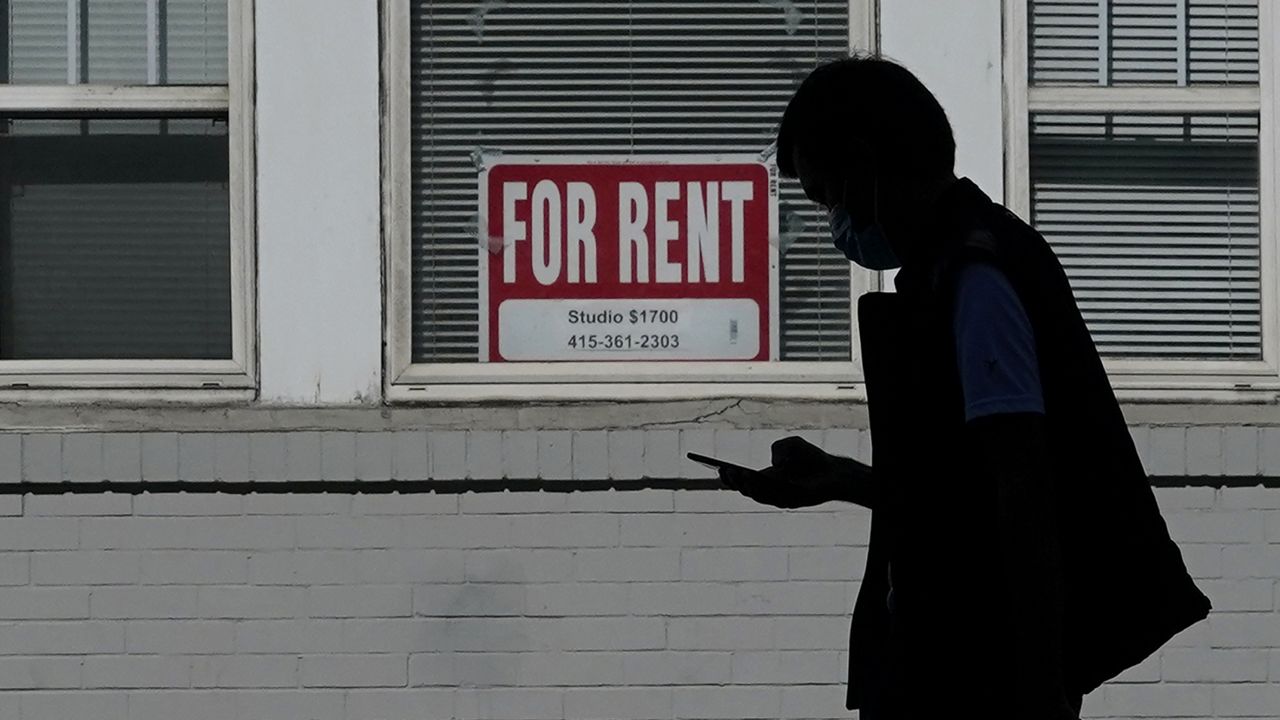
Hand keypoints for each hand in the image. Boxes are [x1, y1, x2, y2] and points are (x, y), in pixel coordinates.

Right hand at [716, 436, 849, 508]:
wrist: (835, 471)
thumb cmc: (812, 458)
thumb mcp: (790, 445)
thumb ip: (778, 448)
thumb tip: (775, 463)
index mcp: (766, 480)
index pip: (743, 481)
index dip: (730, 477)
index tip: (717, 468)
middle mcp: (771, 491)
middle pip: (747, 490)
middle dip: (735, 482)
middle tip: (725, 472)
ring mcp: (782, 498)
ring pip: (759, 495)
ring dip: (747, 487)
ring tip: (739, 475)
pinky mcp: (794, 501)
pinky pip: (777, 497)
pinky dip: (766, 489)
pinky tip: (760, 479)